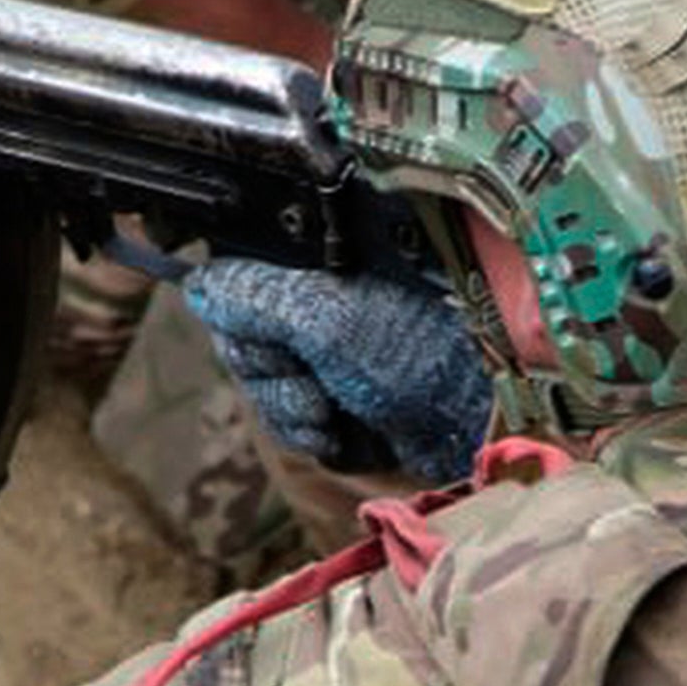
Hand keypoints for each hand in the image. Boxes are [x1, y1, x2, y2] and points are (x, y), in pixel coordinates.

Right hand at [182, 257, 494, 483]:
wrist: (488, 416)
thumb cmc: (425, 349)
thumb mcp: (329, 318)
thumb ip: (253, 297)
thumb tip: (198, 285)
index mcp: (323, 249)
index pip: (238, 270)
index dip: (240, 315)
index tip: (268, 341)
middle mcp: (327, 288)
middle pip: (244, 335)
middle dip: (271, 375)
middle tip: (315, 386)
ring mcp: (339, 344)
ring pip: (267, 383)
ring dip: (295, 412)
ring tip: (339, 412)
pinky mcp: (351, 392)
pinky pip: (300, 419)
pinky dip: (321, 436)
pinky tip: (354, 433)